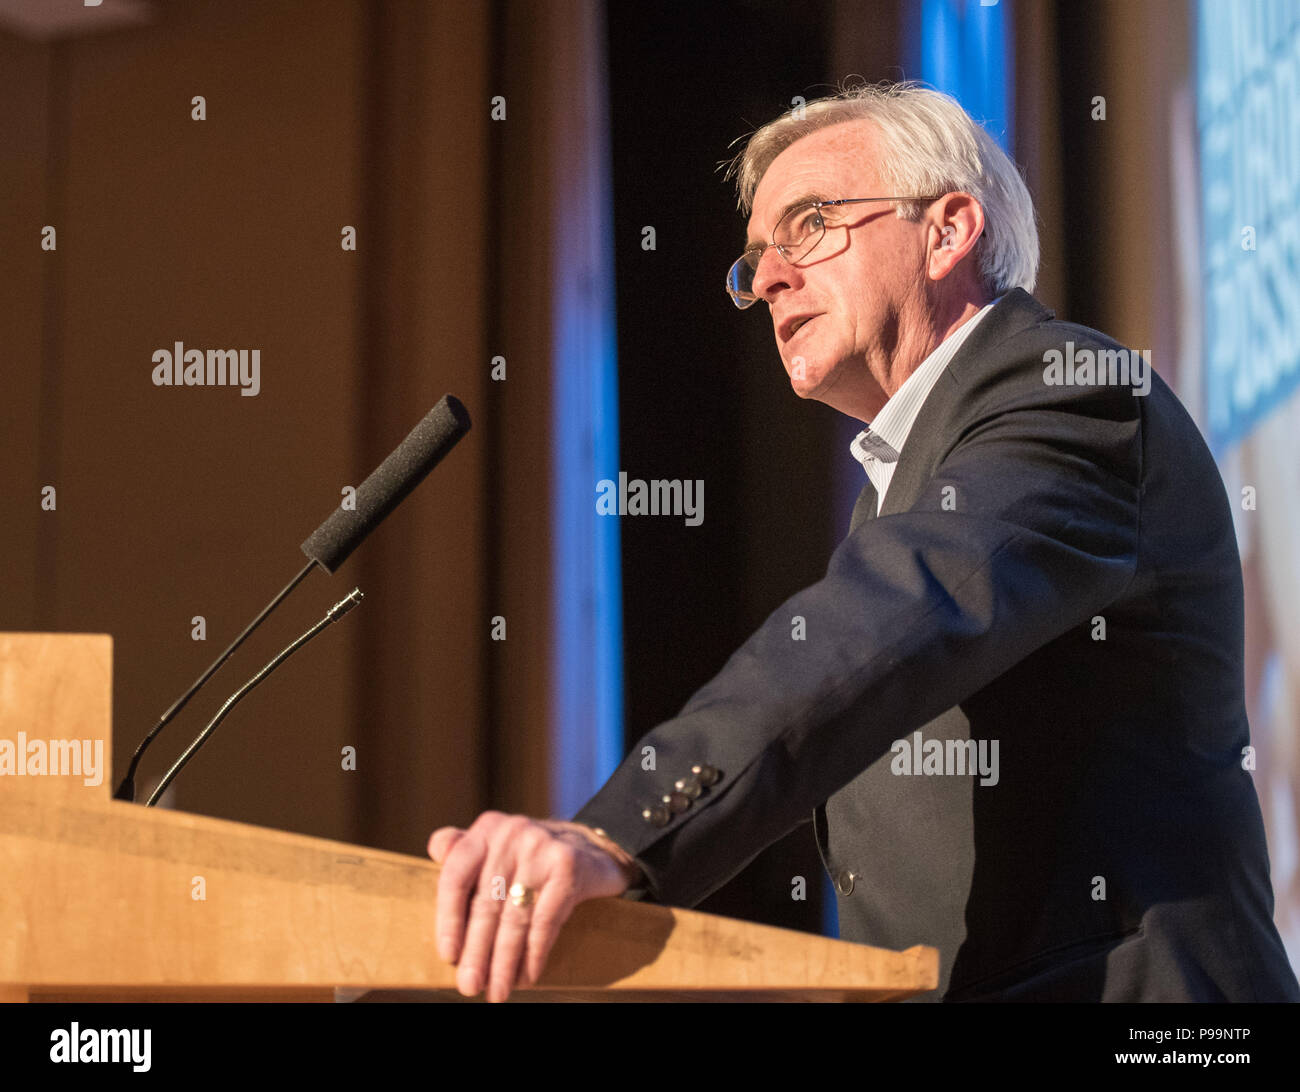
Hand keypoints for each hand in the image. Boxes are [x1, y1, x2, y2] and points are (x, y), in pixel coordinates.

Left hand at [428, 812, 641, 1001]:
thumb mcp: (497, 845)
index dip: (448, 919)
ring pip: (515, 917)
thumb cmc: (532, 858)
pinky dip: (534, 953)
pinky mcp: (568, 866)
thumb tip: (435, 850)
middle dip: (477, 952)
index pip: (456, 876)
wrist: (593, 848)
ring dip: (504, 961)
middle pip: (486, 903)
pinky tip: (528, 976)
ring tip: (498, 991)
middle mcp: (511, 832)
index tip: (448, 956)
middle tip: (470, 986)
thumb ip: (462, 849)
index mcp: (487, 829)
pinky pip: (545, 919)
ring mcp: (541, 847)